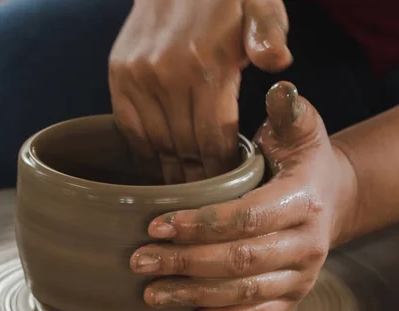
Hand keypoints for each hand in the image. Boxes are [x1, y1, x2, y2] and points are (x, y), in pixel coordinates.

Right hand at [109, 0, 291, 183]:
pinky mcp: (119, 77)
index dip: (221, 171)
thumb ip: (270, 34)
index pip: (213, 139)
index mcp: (206, 66)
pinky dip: (145, 153)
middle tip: (205, 203)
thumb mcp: (260, 5)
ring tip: (181, 194)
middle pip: (184, 148)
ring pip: (155, 144)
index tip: (227, 189)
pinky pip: (130, 130)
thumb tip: (278, 65)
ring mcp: (138, 78)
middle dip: (196, 179)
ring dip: (169, 172)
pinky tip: (157, 167)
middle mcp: (167, 76)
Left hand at [129, 81, 357, 310]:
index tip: (156, 225)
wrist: (332, 199)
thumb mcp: (300, 130)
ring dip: (194, 294)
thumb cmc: (302, 161)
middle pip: (238, 259)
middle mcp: (306, 243)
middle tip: (139, 261)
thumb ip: (288, 112)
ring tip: (151, 292)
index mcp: (303, 200)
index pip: (247, 217)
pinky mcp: (292, 296)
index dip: (201, 224)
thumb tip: (280, 86)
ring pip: (243, 291)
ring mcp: (301, 275)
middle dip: (185, 262)